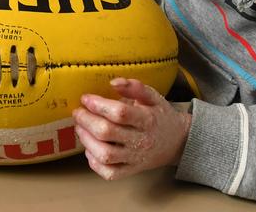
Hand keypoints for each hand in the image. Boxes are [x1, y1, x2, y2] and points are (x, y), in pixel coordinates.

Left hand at [72, 77, 189, 179]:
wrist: (176, 142)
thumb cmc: (160, 116)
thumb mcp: (153, 97)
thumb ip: (134, 87)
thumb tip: (114, 82)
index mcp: (148, 120)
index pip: (120, 113)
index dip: (99, 105)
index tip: (86, 98)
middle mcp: (141, 141)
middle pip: (108, 133)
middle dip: (87, 121)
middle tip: (78, 113)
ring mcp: (136, 158)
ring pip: (106, 155)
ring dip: (87, 141)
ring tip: (80, 129)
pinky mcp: (131, 171)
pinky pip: (110, 173)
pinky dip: (95, 164)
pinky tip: (90, 150)